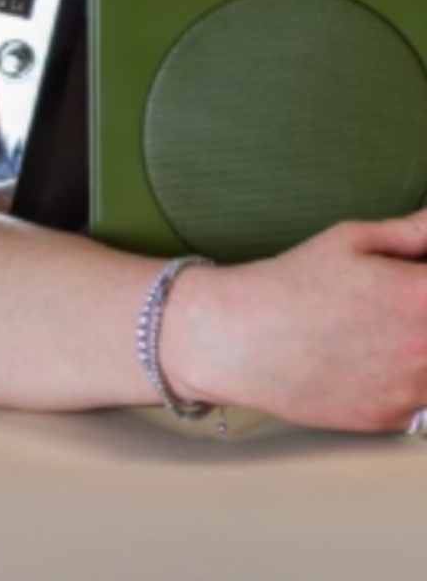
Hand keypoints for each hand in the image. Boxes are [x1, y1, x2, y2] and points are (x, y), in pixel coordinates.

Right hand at [162, 210, 426, 432]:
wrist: (241, 338)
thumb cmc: (291, 284)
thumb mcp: (350, 240)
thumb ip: (412, 231)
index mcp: (423, 296)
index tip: (417, 283)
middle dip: (420, 314)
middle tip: (393, 307)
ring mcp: (414, 390)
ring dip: (417, 348)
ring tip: (376, 330)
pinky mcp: (394, 418)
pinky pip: (419, 398)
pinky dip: (404, 379)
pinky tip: (367, 357)